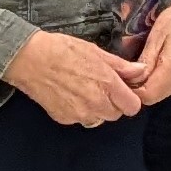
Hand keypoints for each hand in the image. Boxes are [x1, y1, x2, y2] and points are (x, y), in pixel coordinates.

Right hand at [6, 29, 142, 126]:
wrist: (29, 59)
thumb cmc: (62, 50)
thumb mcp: (96, 52)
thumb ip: (121, 66)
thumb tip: (141, 71)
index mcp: (108, 85)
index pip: (133, 107)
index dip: (129, 99)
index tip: (122, 91)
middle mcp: (96, 103)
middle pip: (116, 114)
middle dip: (112, 103)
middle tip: (99, 87)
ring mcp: (80, 114)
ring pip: (98, 119)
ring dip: (96, 109)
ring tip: (82, 90)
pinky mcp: (65, 119)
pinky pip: (80, 119)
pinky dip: (78, 111)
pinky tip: (69, 95)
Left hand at [127, 0, 170, 106]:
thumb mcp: (156, 35)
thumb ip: (146, 60)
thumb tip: (133, 79)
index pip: (148, 95)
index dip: (132, 90)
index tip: (123, 78)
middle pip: (153, 97)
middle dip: (138, 89)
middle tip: (128, 72)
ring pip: (160, 95)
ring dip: (147, 87)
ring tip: (140, 69)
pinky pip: (168, 89)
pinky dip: (157, 84)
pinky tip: (153, 69)